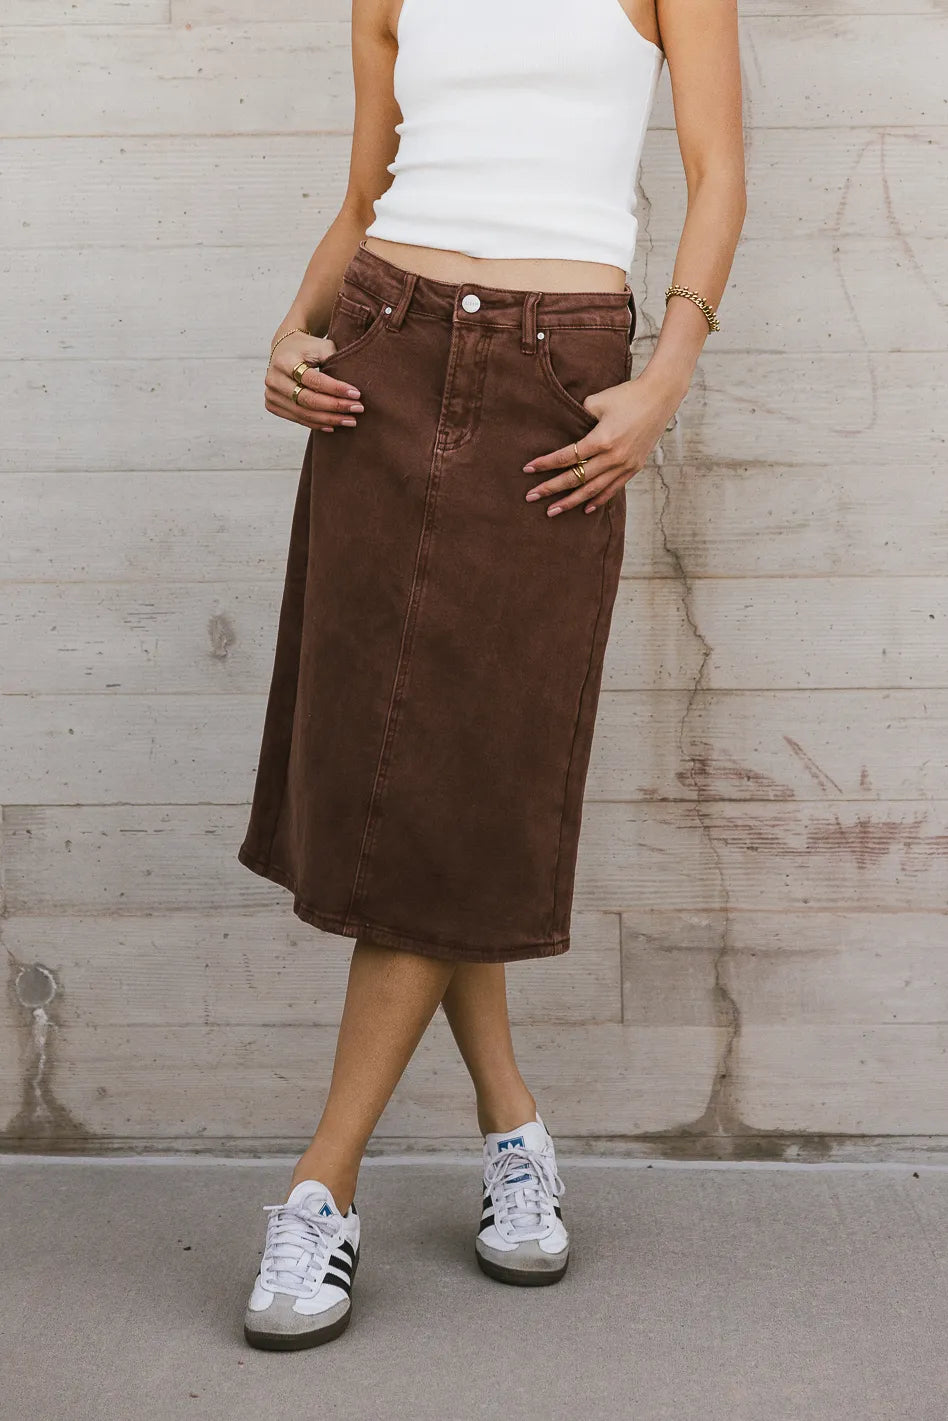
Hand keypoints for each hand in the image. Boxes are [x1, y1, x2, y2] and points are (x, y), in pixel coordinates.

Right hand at [264, 330, 364, 432]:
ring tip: (350, 420)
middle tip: (357, 409)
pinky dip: (316, 423)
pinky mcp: (272, 405)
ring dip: (329, 419)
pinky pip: (297, 419)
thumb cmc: (307, 348)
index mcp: (284, 361)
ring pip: (303, 413)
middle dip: (335, 407)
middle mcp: (273, 379)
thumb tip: (353, 387)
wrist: (285, 348)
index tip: (356, 394)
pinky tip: (333, 425)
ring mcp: (271, 394)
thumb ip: (335, 361)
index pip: (313, 380)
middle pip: (308, 400)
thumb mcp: (322, 346)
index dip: (336, 389)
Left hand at [522, 373, 683, 514]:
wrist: (660, 396)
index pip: (567, 457)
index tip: (528, 469)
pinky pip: (613, 489)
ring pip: (593, 489)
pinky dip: (598, 500)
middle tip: (531, 497)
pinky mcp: (634, 467)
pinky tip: (585, 508)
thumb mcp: (597, 401)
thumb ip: (579, 418)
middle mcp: (613, 457)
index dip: (545, 464)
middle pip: (576, 478)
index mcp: (601, 439)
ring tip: (552, 511)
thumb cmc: (626, 395)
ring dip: (571, 501)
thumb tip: (566, 433)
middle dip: (551, 489)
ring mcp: (625, 465)